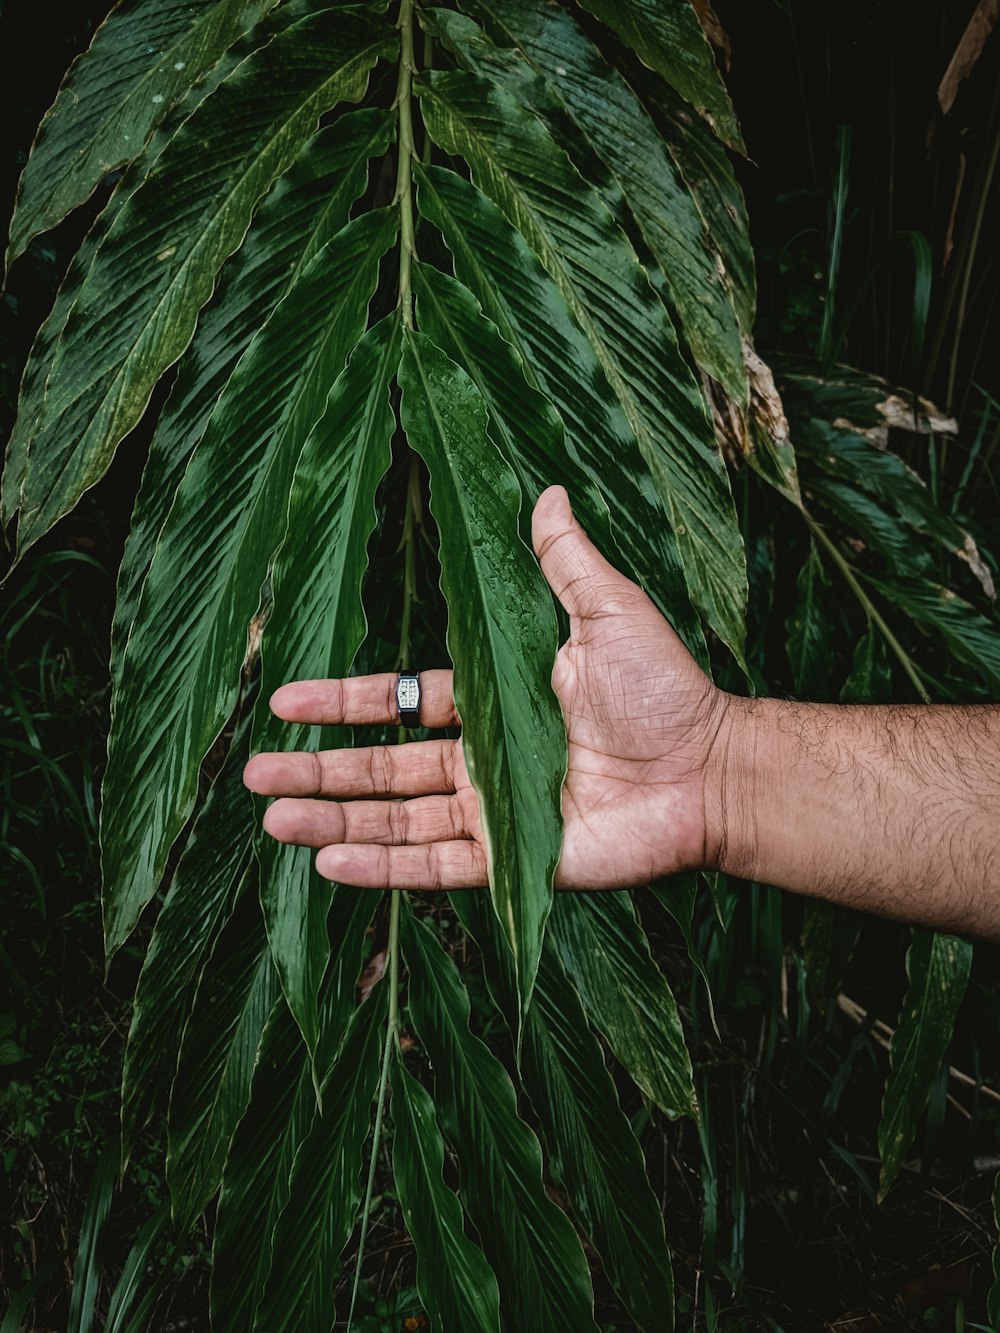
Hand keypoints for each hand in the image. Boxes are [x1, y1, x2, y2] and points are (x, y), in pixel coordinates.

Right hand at [243, 486, 729, 890]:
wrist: (711, 768)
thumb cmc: (666, 690)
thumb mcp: (607, 612)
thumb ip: (563, 562)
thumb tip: (545, 491)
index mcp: (494, 702)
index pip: (401, 702)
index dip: (343, 702)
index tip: (284, 701)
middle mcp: (483, 759)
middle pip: (383, 767)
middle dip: (317, 769)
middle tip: (254, 775)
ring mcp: (494, 812)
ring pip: (396, 820)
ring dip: (334, 820)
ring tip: (274, 821)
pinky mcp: (514, 861)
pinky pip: (436, 867)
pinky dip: (383, 869)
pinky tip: (330, 865)